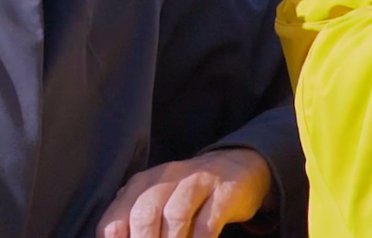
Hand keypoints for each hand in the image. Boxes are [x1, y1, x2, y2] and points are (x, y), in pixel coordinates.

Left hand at [97, 148, 272, 237]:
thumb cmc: (188, 195)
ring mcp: (199, 181)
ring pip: (176, 214)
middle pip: (145, 214)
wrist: (237, 166)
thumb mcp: (157, 202)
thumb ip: (134, 224)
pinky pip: (208, 222)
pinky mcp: (226, 191)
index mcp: (142, 184)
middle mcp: (168, 177)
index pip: (115, 219)